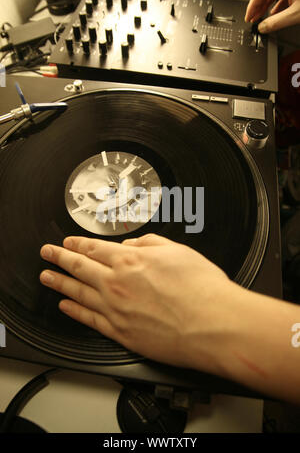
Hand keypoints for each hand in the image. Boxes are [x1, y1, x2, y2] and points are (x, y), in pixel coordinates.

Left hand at [40, 234, 234, 373]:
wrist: (213, 325)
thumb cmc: (201, 289)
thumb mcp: (177, 251)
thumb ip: (149, 244)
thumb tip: (130, 247)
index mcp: (130, 261)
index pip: (94, 249)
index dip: (77, 244)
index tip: (66, 243)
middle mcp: (117, 284)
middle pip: (79, 268)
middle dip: (59, 258)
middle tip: (47, 254)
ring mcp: (116, 310)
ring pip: (78, 293)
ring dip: (59, 283)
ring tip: (46, 277)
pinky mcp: (120, 333)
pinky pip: (89, 320)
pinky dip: (74, 312)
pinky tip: (65, 307)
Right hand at [245, 0, 299, 32]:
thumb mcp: (296, 14)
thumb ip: (277, 22)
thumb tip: (262, 28)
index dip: (251, 7)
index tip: (248, 18)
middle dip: (258, 7)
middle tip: (253, 19)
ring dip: (267, 6)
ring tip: (263, 17)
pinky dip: (278, 3)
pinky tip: (276, 13)